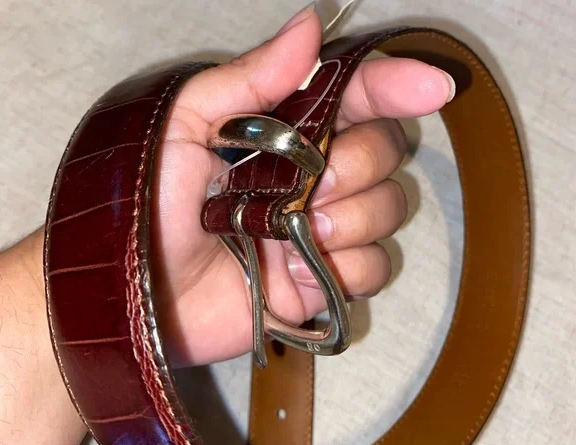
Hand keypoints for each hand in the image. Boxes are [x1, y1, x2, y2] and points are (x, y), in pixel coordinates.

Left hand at [152, 6, 454, 365]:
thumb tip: (310, 27)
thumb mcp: (185, 125)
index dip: (397, 85)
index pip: (358, 97)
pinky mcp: (324, 281)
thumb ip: (249, 79)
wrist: (140, 287)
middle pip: (386, 154)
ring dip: (349, 220)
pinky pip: (374, 269)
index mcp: (286, 133)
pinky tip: (300, 270)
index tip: (435, 87)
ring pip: (389, 211)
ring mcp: (322, 232)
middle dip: (355, 167)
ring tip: (293, 233)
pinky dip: (346, 269)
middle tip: (304, 187)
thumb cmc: (151, 202)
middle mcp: (314, 177)